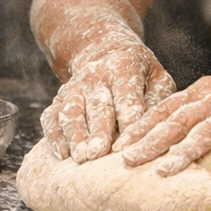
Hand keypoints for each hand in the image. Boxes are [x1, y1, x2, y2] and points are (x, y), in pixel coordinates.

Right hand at [40, 41, 175, 162]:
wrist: (103, 52)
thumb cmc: (139, 73)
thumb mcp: (157, 77)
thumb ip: (159, 100)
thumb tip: (158, 129)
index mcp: (123, 65)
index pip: (127, 97)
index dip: (128, 122)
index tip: (129, 146)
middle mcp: (95, 75)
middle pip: (97, 106)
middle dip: (98, 131)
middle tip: (99, 153)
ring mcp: (73, 87)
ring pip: (71, 112)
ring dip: (75, 136)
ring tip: (81, 158)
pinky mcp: (58, 99)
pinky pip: (51, 118)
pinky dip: (55, 136)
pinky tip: (63, 155)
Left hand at [115, 69, 210, 181]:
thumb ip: (196, 114)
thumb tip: (162, 140)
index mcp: (204, 91)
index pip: (165, 108)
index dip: (140, 126)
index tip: (115, 146)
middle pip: (178, 120)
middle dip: (150, 140)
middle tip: (125, 160)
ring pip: (207, 131)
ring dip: (184, 152)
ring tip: (163, 172)